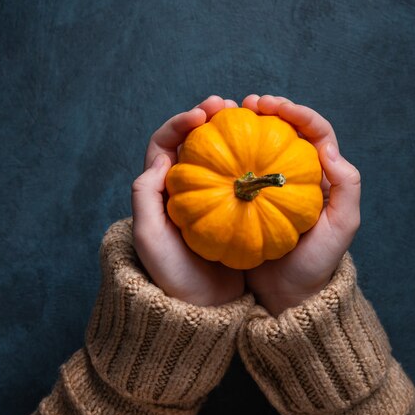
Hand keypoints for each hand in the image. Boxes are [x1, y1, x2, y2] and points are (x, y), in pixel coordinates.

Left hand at [131, 96, 244, 306]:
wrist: (200, 307)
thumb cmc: (171, 274)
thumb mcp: (149, 238)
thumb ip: (145, 197)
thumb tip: (161, 159)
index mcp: (160, 189)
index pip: (166, 143)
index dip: (181, 122)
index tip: (204, 114)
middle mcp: (184, 189)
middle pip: (195, 143)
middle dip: (210, 118)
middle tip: (231, 106)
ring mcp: (211, 200)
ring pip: (220, 158)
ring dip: (234, 136)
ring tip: (252, 121)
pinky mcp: (232, 212)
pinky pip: (242, 180)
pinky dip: (253, 164)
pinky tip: (268, 157)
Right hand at [242, 94, 361, 315]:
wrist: (289, 294)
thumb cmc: (318, 263)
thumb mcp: (343, 227)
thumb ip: (348, 187)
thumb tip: (328, 148)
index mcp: (322, 176)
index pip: (314, 131)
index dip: (295, 112)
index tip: (271, 106)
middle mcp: (296, 175)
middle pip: (284, 131)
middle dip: (268, 109)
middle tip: (246, 103)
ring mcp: (270, 188)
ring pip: (260, 147)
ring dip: (245, 127)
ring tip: (225, 117)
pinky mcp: (249, 201)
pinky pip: (239, 172)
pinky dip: (227, 156)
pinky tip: (213, 149)